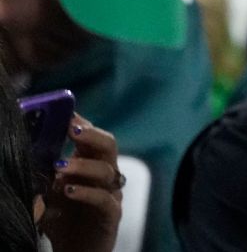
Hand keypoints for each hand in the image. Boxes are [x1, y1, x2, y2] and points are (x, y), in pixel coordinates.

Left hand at [42, 115, 121, 251]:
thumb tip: (29, 148)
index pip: (91, 136)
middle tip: (72, 130)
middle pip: (108, 145)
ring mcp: (110, 193)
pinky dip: (87, 193)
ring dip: (83, 166)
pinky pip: (104, 199)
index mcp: (90, 164)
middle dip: (91, 135)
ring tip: (60, 167)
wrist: (75, 249)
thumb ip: (44, 172)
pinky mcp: (111, 214)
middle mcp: (104, 174)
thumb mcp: (47, 191)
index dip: (82, 123)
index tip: (67, 113)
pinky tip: (68, 191)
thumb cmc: (60, 217)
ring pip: (107, 170)